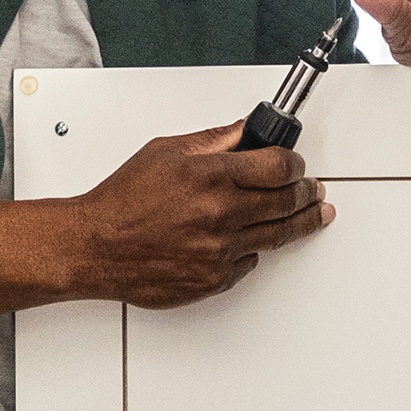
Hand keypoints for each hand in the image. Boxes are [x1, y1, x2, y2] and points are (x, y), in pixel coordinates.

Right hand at [66, 120, 333, 307]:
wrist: (97, 247)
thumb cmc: (123, 200)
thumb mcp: (166, 151)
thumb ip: (213, 140)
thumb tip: (245, 131)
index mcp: (211, 176)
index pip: (278, 166)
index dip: (294, 162)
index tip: (296, 163)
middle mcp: (221, 214)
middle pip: (286, 201)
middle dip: (306, 192)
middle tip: (313, 190)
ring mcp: (221, 250)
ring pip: (277, 235)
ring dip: (301, 222)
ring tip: (314, 214)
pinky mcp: (215, 278)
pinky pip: (250, 261)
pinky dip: (253, 249)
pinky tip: (252, 240)